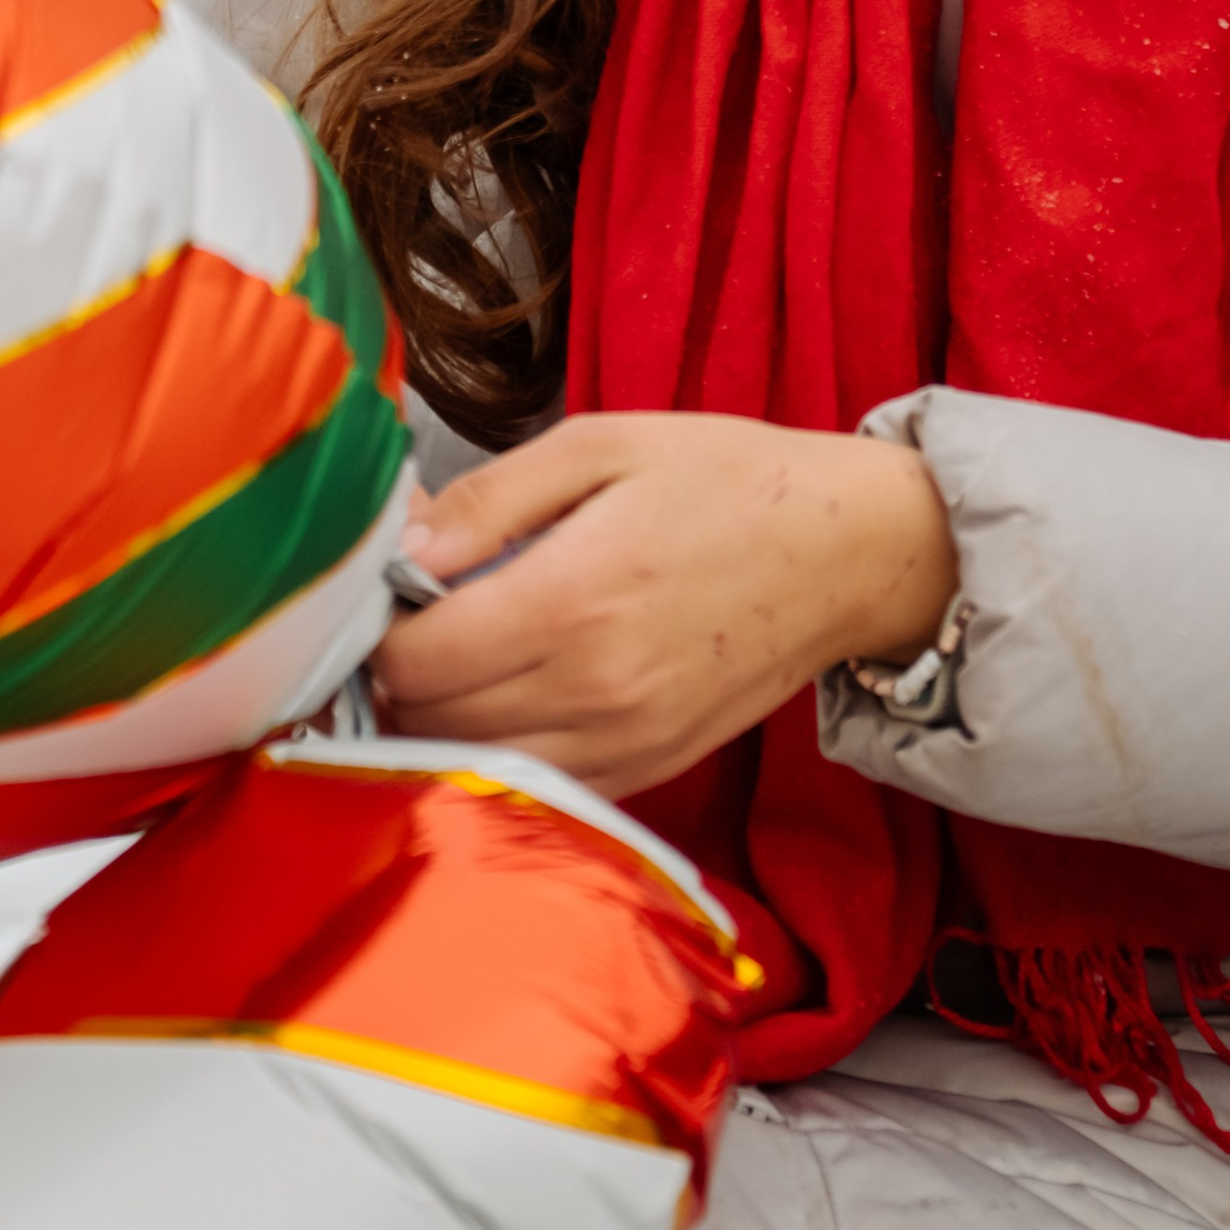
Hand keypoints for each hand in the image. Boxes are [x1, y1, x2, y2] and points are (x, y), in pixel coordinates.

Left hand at [369, 410, 957, 800]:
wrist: (848, 551)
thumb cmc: (726, 481)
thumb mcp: (601, 444)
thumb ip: (490, 500)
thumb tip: (404, 550)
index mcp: (573, 597)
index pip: (419, 658)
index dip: (380, 628)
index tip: (389, 590)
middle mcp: (593, 688)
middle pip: (434, 722)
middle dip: (401, 674)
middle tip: (412, 620)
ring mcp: (626, 742)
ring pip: (478, 766)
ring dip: (442, 722)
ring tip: (455, 656)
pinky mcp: (651, 769)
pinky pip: (541, 785)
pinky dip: (502, 750)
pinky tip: (511, 694)